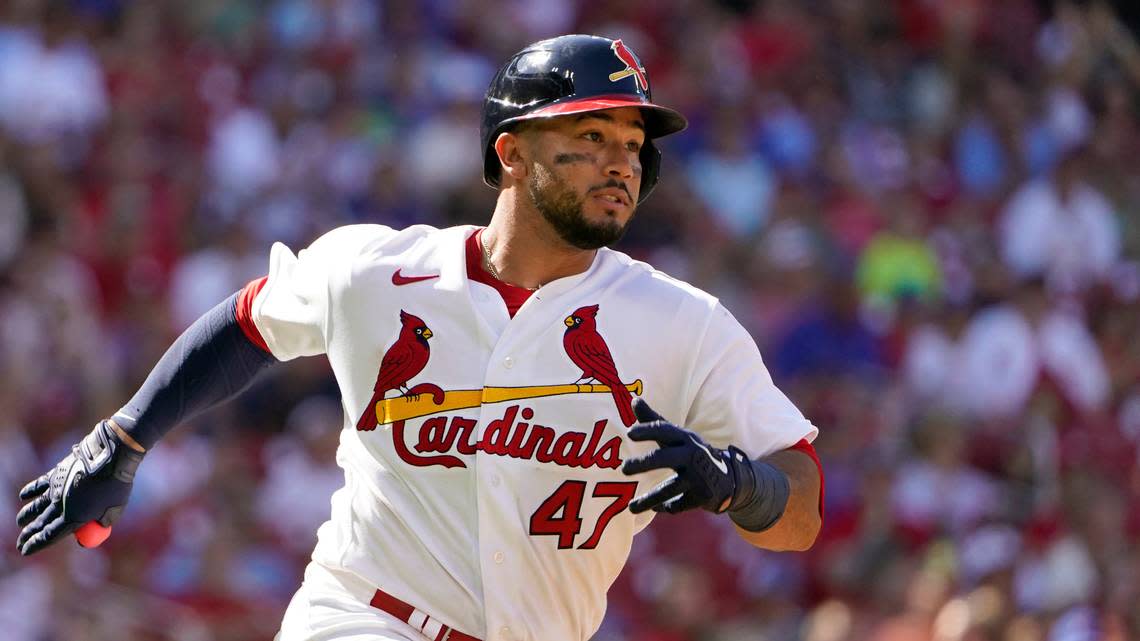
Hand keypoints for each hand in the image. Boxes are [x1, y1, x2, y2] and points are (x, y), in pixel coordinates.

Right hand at [16, 420, 143, 554]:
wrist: (111, 456)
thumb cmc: (116, 485)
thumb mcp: (114, 510)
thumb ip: (101, 523)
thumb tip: (86, 533)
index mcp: (74, 517)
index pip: (49, 536)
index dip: (36, 544)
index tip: (25, 551)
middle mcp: (60, 505)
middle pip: (40, 524)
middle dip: (28, 535)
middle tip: (20, 543)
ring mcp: (56, 489)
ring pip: (35, 506)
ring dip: (26, 515)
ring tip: (20, 522)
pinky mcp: (56, 473)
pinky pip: (38, 485)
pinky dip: (29, 491)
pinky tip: (23, 496)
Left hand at [621, 398, 750, 513]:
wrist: (728, 478)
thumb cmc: (691, 452)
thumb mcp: (677, 436)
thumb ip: (654, 420)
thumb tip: (634, 399)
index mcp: (684, 438)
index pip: (665, 430)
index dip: (648, 430)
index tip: (629, 432)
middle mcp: (692, 455)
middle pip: (666, 458)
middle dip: (645, 463)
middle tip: (623, 469)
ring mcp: (698, 477)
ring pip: (670, 488)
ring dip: (649, 499)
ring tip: (630, 507)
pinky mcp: (701, 496)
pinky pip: (678, 504)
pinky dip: (666, 506)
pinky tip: (656, 507)